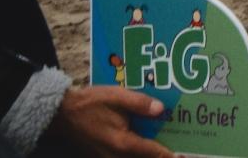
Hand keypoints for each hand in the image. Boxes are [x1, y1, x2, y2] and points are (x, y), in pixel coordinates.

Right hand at [48, 86, 174, 156]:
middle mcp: (116, 155)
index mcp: (122, 142)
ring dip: (151, 153)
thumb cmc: (89, 103)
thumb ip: (139, 103)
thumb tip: (161, 109)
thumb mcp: (116, 97)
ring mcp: (109, 157)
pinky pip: (127, 157)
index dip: (172, 155)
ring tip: (170, 148)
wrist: (61, 114)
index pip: (154, 152)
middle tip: (183, 152)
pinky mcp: (105, 155)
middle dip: (163, 155)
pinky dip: (140, 151)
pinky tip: (149, 142)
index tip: (186, 156)